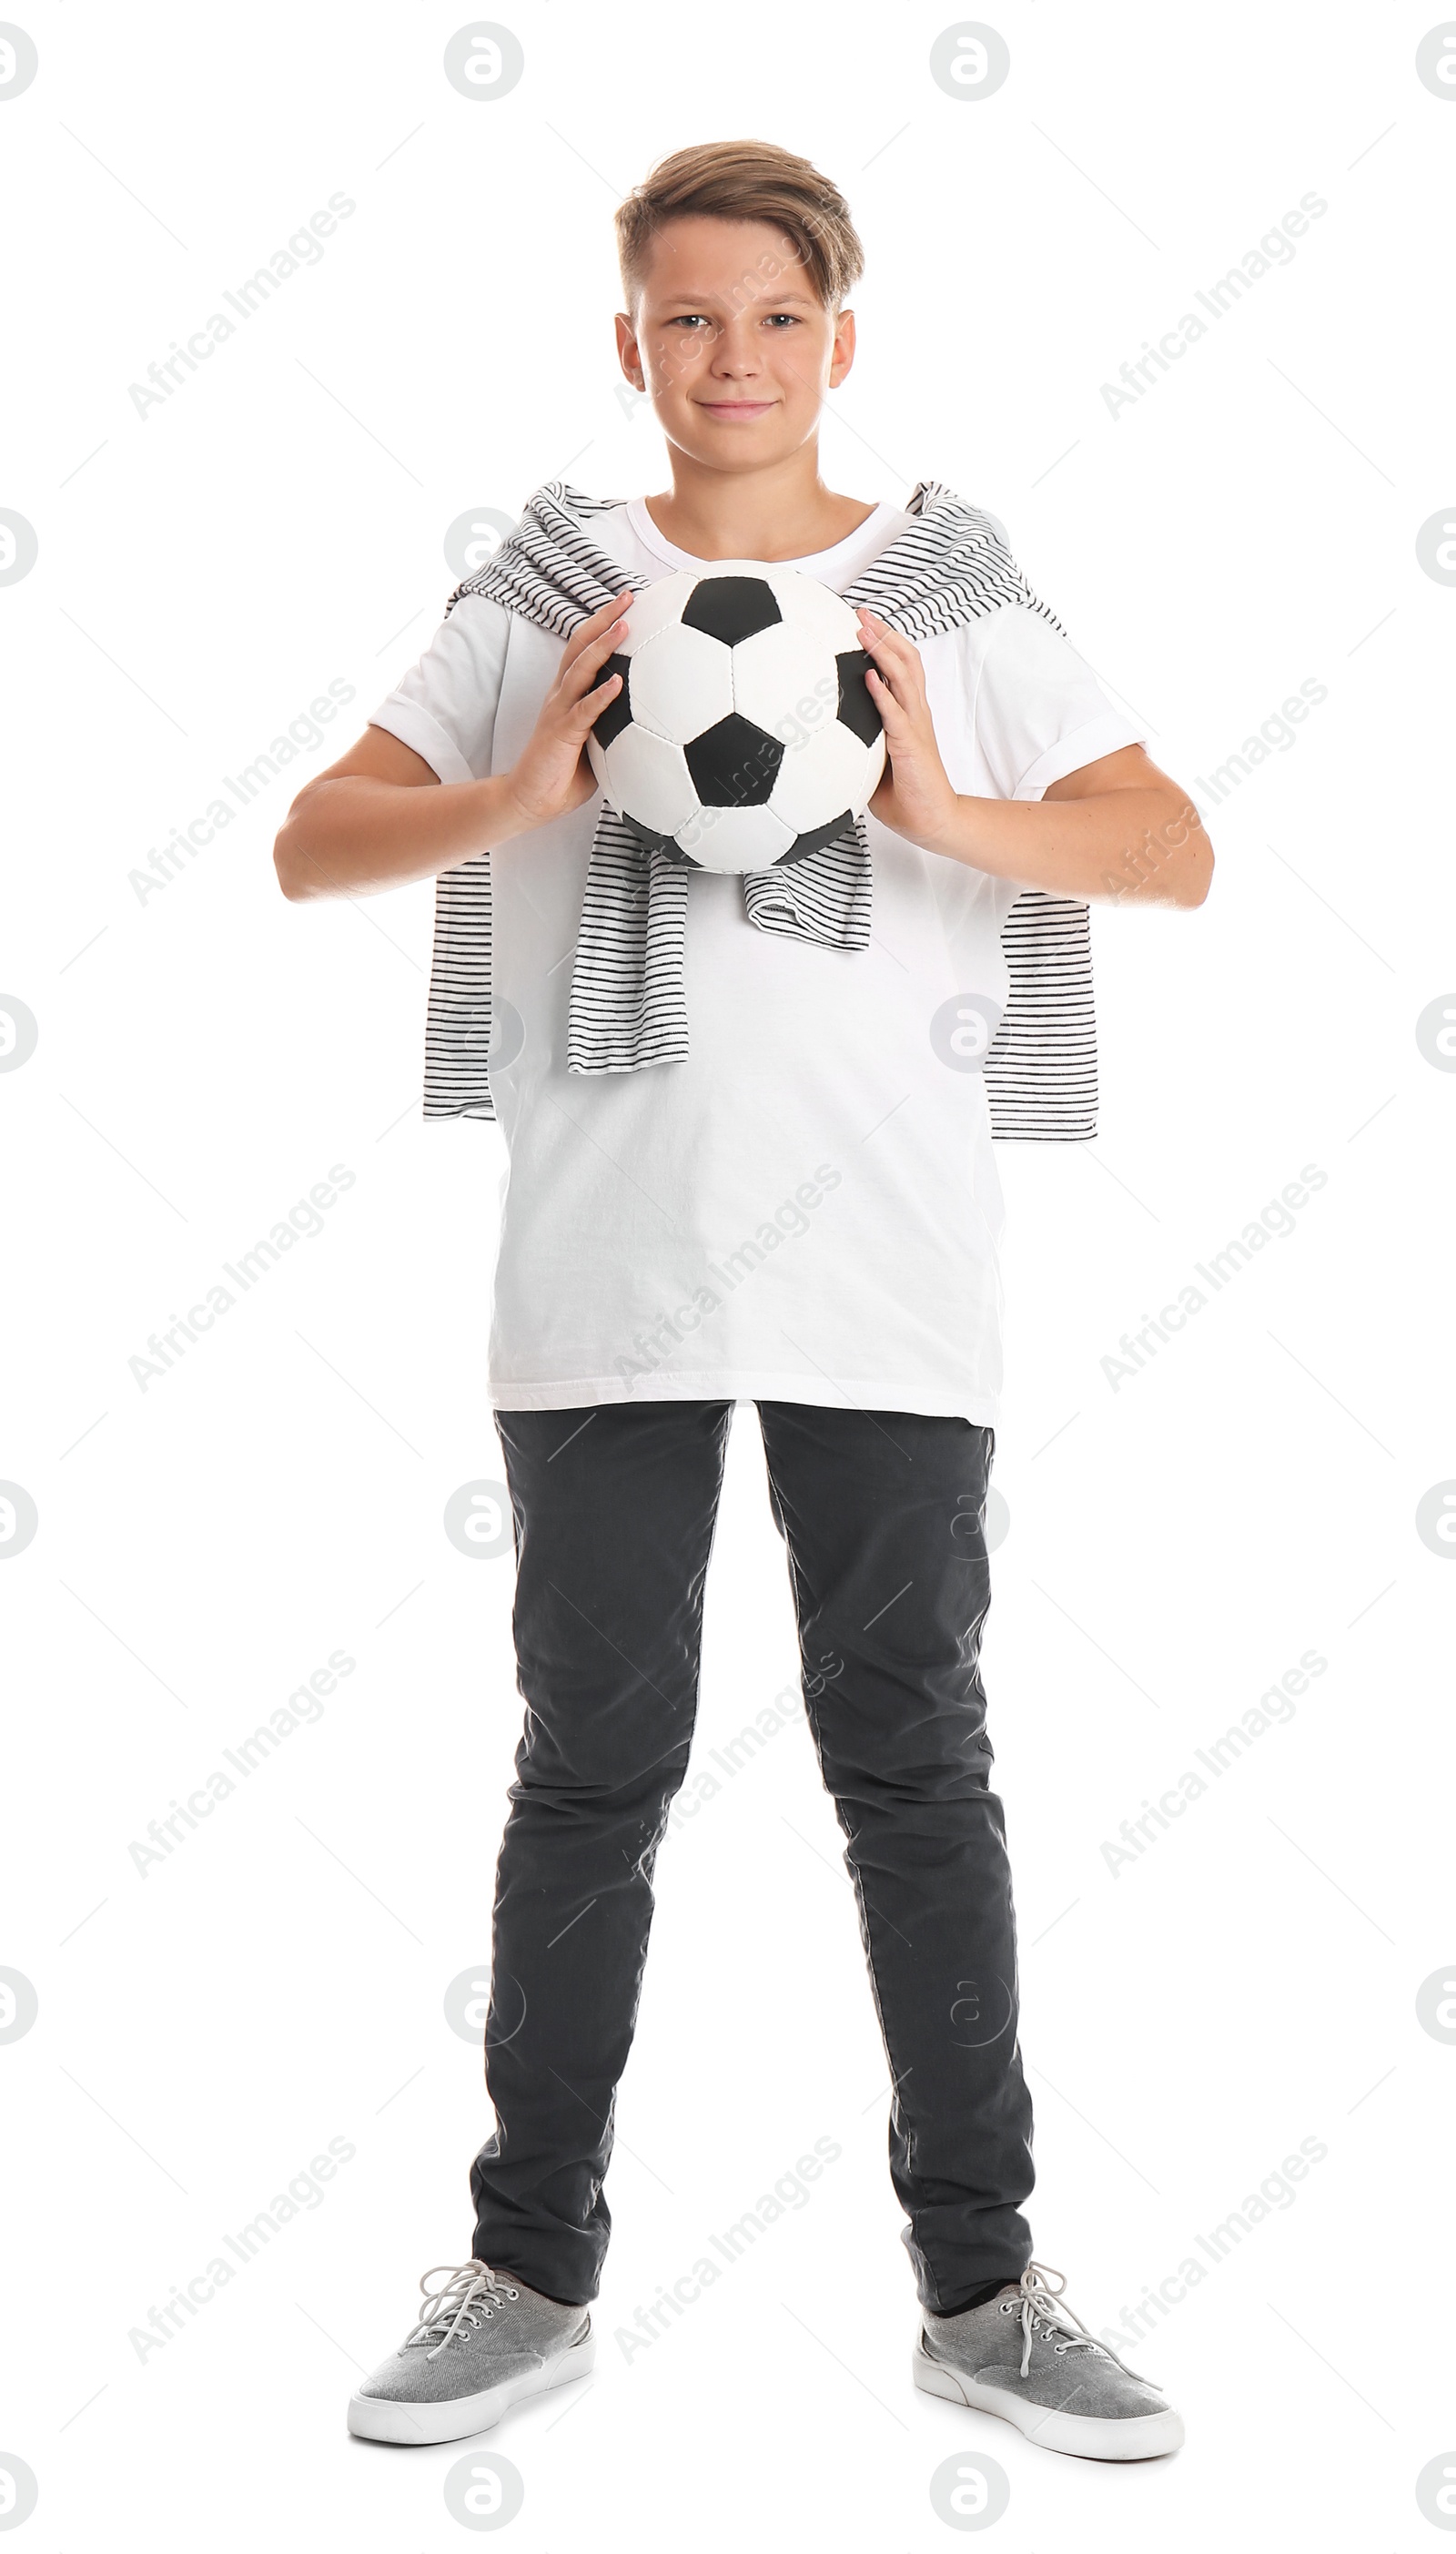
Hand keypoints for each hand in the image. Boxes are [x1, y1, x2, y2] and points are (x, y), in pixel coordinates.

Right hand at [502, 589, 631, 833]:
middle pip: (581, 645)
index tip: (630, 604)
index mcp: (570, 694)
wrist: (531, 800)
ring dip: (604, 645)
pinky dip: (602, 695)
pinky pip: (584, 710)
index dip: (604, 624)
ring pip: (581, 669)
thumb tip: (653, 723)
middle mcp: (562, 694)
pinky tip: (620, 682)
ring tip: (625, 625)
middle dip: (605, 618)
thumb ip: (618, 728)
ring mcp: (559, 711)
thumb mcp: (598, 746)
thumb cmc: (564, 775)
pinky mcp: (561, 732)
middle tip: (629, 596)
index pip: (586, 649)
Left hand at [856, 606, 958, 850]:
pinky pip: (897, 715)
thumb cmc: (903, 795)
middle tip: (860, 612)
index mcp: (908, 713)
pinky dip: (883, 694)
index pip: (901, 666)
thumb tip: (817, 735)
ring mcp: (916, 726)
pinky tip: (869, 678)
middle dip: (883, 633)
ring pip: (904, 677)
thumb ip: (854, 742)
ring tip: (864, 631)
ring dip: (883, 652)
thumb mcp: (872, 761)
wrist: (931, 821)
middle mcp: (915, 712)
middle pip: (905, 660)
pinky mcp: (911, 746)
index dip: (885, 641)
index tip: (861, 620)